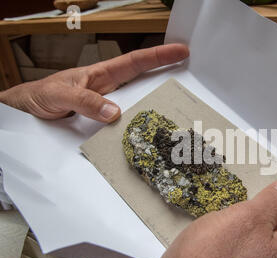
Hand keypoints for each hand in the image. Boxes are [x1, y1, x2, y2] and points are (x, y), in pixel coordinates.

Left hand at [0, 44, 188, 122]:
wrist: (28, 111)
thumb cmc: (41, 95)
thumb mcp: (60, 94)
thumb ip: (86, 102)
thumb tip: (116, 113)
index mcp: (102, 74)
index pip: (135, 62)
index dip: (159, 55)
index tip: (181, 51)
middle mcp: (109, 88)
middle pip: (143, 78)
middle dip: (167, 73)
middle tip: (191, 76)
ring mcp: (108, 104)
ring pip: (138, 100)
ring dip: (156, 102)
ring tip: (178, 106)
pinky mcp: (104, 119)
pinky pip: (127, 119)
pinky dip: (141, 122)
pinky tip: (150, 131)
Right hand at [144, 180, 276, 257]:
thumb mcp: (243, 220)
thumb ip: (271, 203)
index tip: (271, 186)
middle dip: (258, 215)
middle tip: (238, 207)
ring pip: (256, 243)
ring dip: (239, 230)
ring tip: (219, 229)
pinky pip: (240, 257)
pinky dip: (229, 247)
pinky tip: (211, 247)